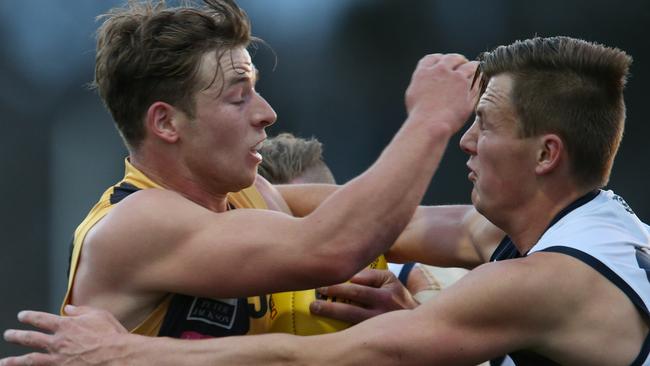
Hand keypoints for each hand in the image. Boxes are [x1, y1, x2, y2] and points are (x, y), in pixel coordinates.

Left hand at [1, 305, 128, 365]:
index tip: (22, 316)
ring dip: (14, 360)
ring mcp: (58, 359)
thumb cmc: (111, 335)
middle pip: (30, 338)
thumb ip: (81, 310)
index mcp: (65, 325)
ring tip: (5, 361)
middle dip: (16, 336)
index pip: (41, 319)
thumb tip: (69, 308)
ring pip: (30, 360)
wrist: (116, 356)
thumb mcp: (99, 314)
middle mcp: (58, 342)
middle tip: (8, 335)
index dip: (29, 317)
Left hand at [309, 269, 418, 323]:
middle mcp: (381, 314)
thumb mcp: (390, 280)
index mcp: (385, 296)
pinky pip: (353, 333)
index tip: (321, 284)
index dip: (337, 287)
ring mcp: (377, 329)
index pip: (357, 290)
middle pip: (350, 309)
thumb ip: (372, 275)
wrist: (415, 323)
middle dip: (330, 304)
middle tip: (315, 298)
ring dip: (331, 315)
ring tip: (316, 309)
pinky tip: (326, 325)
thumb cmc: (397, 296)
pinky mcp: (373, 337)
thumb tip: (352, 277)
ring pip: (350, 323)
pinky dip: (339, 329)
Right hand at [405, 53, 478, 132]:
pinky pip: (478, 80)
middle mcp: (441, 71)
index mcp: (425, 71)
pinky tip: (480, 84)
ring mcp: (457, 79)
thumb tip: (427, 80)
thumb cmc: (418, 115)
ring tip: (476, 72)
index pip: (434, 58)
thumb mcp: (413, 94)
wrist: (429, 124)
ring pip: (470, 66)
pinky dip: (480, 81)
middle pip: (453, 58)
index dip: (441, 60)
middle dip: (459, 61)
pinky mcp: (469, 88)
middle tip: (463, 65)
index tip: (445, 64)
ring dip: (473, 68)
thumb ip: (422, 82)